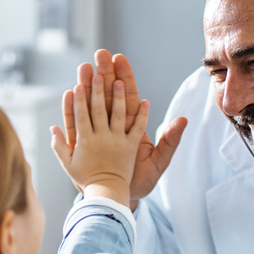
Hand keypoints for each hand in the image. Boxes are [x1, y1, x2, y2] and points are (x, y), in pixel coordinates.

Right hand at [50, 74, 149, 206]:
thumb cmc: (85, 179)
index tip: (78, 85)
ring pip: (118, 114)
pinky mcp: (131, 147)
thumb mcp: (68, 164)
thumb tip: (53, 127)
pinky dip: (142, 116)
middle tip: (97, 72)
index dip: (80, 99)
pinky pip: (137, 129)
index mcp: (86, 141)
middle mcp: (102, 138)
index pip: (81, 115)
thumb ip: (60, 146)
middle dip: (97, 90)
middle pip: (99, 109)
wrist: (107, 195)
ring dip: (118, 96)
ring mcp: (118, 141)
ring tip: (119, 80)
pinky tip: (145, 101)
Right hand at [67, 50, 186, 209]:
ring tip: (84, 67)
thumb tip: (183, 119)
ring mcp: (97, 133)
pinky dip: (73, 110)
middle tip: (98, 54)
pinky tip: (71, 93)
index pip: (127, 96)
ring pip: (91, 104)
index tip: (118, 59)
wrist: (119, 198)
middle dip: (104, 74)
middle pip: (108, 94)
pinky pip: (77, 125)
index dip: (123, 77)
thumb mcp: (159, 162)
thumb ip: (170, 141)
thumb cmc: (140, 182)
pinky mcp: (84, 145)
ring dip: (88, 86)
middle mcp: (113, 126)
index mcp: (130, 126)